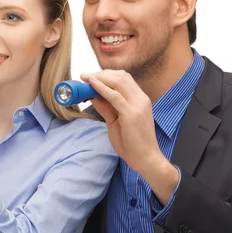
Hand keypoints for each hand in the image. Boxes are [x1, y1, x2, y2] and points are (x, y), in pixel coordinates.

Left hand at [81, 70, 178, 204]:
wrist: (146, 159)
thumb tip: (93, 95)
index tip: (91, 77)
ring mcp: (138, 105)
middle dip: (101, 73)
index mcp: (139, 100)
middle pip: (121, 76)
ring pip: (118, 81)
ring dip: (99, 77)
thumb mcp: (115, 122)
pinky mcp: (132, 114)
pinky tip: (92, 84)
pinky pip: (115, 96)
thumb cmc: (132, 144)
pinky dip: (102, 87)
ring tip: (85, 77)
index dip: (106, 75)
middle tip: (85, 75)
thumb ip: (106, 108)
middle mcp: (141, 99)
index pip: (123, 79)